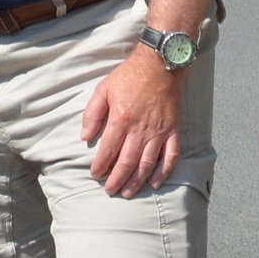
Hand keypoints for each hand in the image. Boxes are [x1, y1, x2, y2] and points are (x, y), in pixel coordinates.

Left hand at [79, 46, 184, 198]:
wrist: (160, 64)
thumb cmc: (129, 75)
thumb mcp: (103, 89)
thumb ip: (92, 114)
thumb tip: (85, 137)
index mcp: (120, 119)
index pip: (108, 151)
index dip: (100, 166)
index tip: (95, 175)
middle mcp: (140, 129)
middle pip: (126, 162)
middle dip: (117, 180)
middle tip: (110, 191)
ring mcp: (158, 131)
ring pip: (147, 164)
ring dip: (137, 181)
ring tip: (128, 193)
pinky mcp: (173, 130)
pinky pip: (170, 156)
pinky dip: (164, 172)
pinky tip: (156, 183)